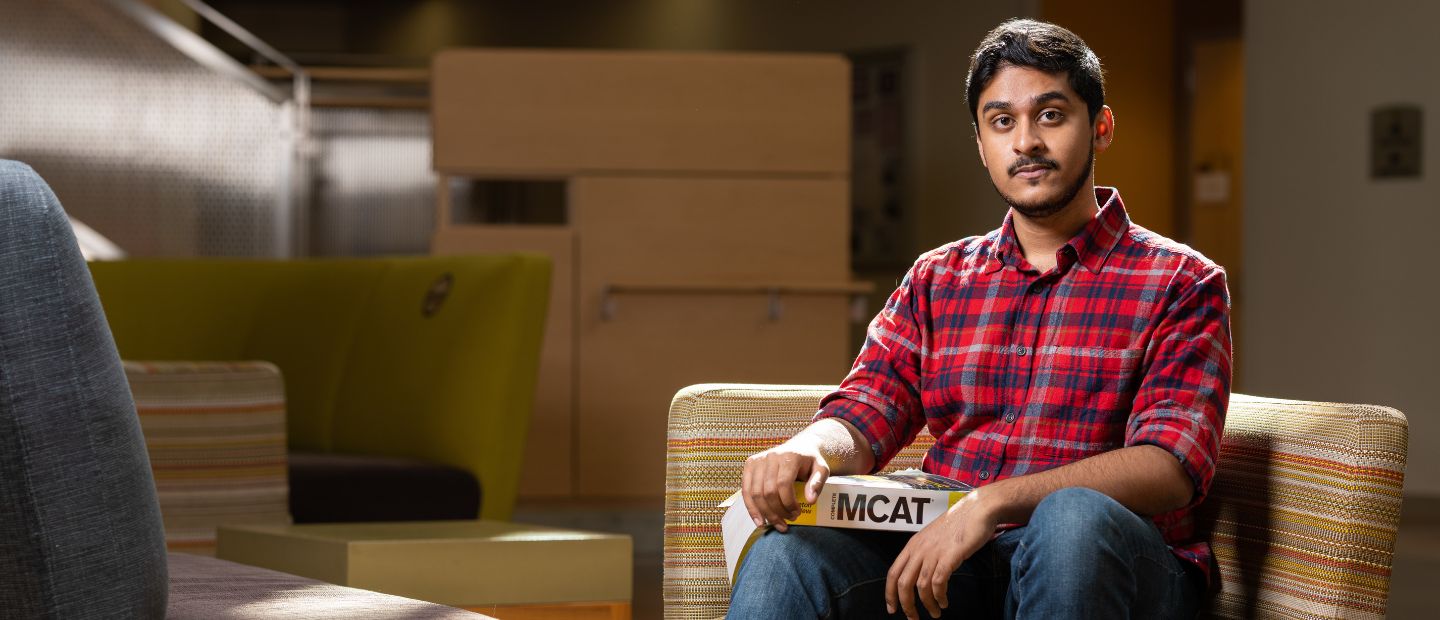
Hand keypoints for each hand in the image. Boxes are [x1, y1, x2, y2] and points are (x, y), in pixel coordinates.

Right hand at [740, 441, 830, 532]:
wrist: (800, 446)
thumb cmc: (810, 461)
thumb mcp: (822, 469)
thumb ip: (818, 483)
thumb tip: (810, 500)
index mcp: (789, 456)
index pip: (783, 484)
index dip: (788, 503)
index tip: (796, 514)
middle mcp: (770, 456)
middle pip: (768, 491)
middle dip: (777, 511)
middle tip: (787, 522)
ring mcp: (758, 460)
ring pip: (756, 493)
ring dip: (765, 513)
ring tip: (776, 524)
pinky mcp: (750, 465)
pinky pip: (746, 490)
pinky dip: (751, 508)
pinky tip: (759, 521)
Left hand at [885, 492, 998, 618]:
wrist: (977, 508)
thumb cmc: (959, 524)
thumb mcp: (934, 538)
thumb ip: (926, 553)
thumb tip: (922, 575)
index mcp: (913, 545)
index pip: (893, 572)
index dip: (890, 593)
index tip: (892, 609)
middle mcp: (919, 549)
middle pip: (903, 583)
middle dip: (906, 605)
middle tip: (913, 618)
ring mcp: (934, 552)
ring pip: (921, 586)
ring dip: (927, 604)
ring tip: (935, 613)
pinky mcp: (950, 555)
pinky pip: (938, 582)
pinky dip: (939, 596)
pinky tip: (944, 602)